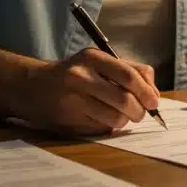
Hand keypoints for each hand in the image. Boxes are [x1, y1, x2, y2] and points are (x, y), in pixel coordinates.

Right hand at [19, 48, 159, 135]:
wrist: (32, 87)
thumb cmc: (74, 74)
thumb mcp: (98, 62)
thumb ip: (129, 71)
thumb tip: (154, 95)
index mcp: (92, 57)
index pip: (129, 75)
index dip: (147, 92)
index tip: (153, 102)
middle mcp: (81, 76)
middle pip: (125, 100)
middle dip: (139, 111)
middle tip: (139, 114)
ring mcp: (73, 100)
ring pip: (115, 119)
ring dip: (124, 121)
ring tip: (119, 116)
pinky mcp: (69, 120)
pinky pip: (101, 129)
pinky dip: (108, 127)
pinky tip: (99, 119)